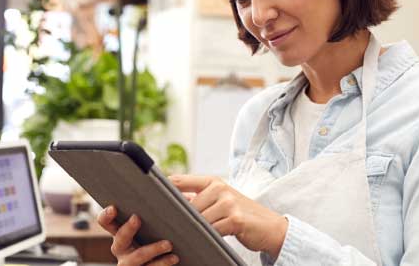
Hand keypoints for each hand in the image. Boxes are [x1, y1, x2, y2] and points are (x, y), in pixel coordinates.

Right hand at [96, 205, 179, 265]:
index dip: (106, 215)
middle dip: (127, 229)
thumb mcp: (156, 224)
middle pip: (119, 239)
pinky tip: (174, 257)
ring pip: (136, 258)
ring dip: (152, 249)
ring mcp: (130, 263)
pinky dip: (162, 263)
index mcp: (121, 233)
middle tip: (137, 218)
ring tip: (168, 243)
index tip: (114, 207)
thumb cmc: (160, 236)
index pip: (106, 222)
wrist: (168, 259)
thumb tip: (183, 193)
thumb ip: (163, 209)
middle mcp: (122, 249)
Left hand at [169, 174, 288, 258]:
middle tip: (166, 225)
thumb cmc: (241, 214)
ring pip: (198, 218)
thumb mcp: (220, 199)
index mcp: (212, 181)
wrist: (270, 226)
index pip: (179, 180)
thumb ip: (199, 197)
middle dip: (178, 216)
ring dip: (192, 228)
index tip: (148, 197)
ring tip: (185, 234)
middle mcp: (219, 188)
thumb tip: (172, 200)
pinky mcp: (235, 219)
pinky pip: (212, 230)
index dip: (162, 188)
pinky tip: (204, 239)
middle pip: (186, 204)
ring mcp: (228, 203)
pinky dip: (207, 236)